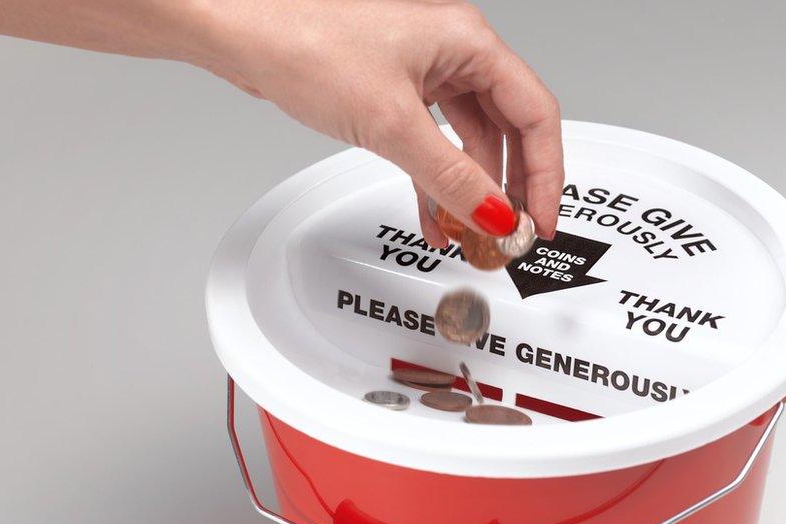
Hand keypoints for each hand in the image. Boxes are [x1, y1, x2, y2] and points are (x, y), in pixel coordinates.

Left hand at [197, 0, 563, 245]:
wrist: (240, 28)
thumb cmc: (304, 39)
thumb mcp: (393, 122)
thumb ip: (451, 176)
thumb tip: (494, 214)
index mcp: (468, 42)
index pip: (535, 115)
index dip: (546, 175)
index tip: (538, 219)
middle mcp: (452, 53)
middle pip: (506, 131)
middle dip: (510, 188)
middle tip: (511, 233)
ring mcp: (423, 72)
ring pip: (468, 141)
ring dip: (471, 191)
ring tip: (473, 234)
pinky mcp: (394, 91)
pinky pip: (433, 144)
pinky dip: (437, 182)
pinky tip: (436, 216)